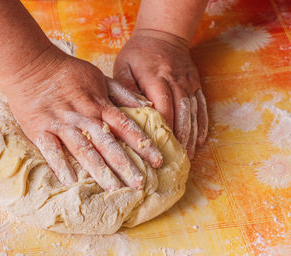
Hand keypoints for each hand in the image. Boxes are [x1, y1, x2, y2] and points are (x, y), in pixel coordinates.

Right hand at [2, 45, 162, 190]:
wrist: (30, 65)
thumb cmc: (67, 72)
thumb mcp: (99, 76)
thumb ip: (122, 92)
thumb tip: (147, 104)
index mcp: (98, 104)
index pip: (126, 126)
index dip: (143, 144)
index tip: (158, 161)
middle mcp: (83, 116)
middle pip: (108, 143)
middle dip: (125, 164)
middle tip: (140, 184)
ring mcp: (61, 124)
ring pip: (83, 149)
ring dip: (99, 170)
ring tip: (113, 189)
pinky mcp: (40, 129)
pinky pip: (51, 150)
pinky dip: (60, 165)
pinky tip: (71, 183)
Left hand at [113, 29, 207, 158]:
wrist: (163, 34)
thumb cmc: (138, 53)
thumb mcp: (124, 66)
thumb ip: (125, 89)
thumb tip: (129, 113)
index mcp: (156, 78)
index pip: (163, 108)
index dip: (163, 129)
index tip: (160, 147)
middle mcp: (176, 82)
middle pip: (181, 114)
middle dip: (179, 138)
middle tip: (176, 160)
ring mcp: (188, 83)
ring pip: (193, 113)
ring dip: (192, 136)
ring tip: (189, 156)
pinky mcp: (195, 84)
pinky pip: (201, 106)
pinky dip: (201, 125)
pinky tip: (200, 140)